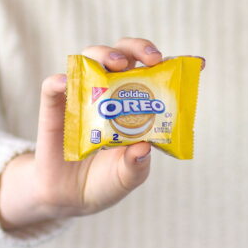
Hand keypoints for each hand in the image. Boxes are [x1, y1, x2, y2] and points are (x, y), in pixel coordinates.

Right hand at [0, 38, 162, 229]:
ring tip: (116, 64)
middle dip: (136, 48)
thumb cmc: (106, 182)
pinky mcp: (54, 111)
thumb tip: (142, 148)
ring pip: (88, 61)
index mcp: (132, 106)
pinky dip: (59, 81)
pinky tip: (67, 82)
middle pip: (119, 56)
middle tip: (151, 59)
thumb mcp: (129, 176)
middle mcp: (107, 95)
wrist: (71, 199)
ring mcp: (81, 99)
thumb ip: (136, 165)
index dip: (169, 64)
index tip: (195, 63)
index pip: (150, 74)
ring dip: (103, 54)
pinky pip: (52, 89)